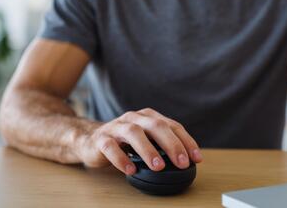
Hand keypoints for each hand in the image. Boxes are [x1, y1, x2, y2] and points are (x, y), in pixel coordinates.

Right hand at [72, 108, 202, 174]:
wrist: (90, 139)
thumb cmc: (124, 142)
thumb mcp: (146, 139)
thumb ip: (163, 145)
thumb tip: (187, 161)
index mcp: (148, 117)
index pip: (172, 126)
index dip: (186, 141)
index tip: (197, 158)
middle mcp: (134, 118)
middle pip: (156, 126)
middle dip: (171, 144)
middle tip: (182, 162)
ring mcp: (116, 127)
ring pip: (133, 133)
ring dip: (148, 149)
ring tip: (158, 166)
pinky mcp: (101, 139)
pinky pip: (111, 147)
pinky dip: (121, 159)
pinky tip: (131, 170)